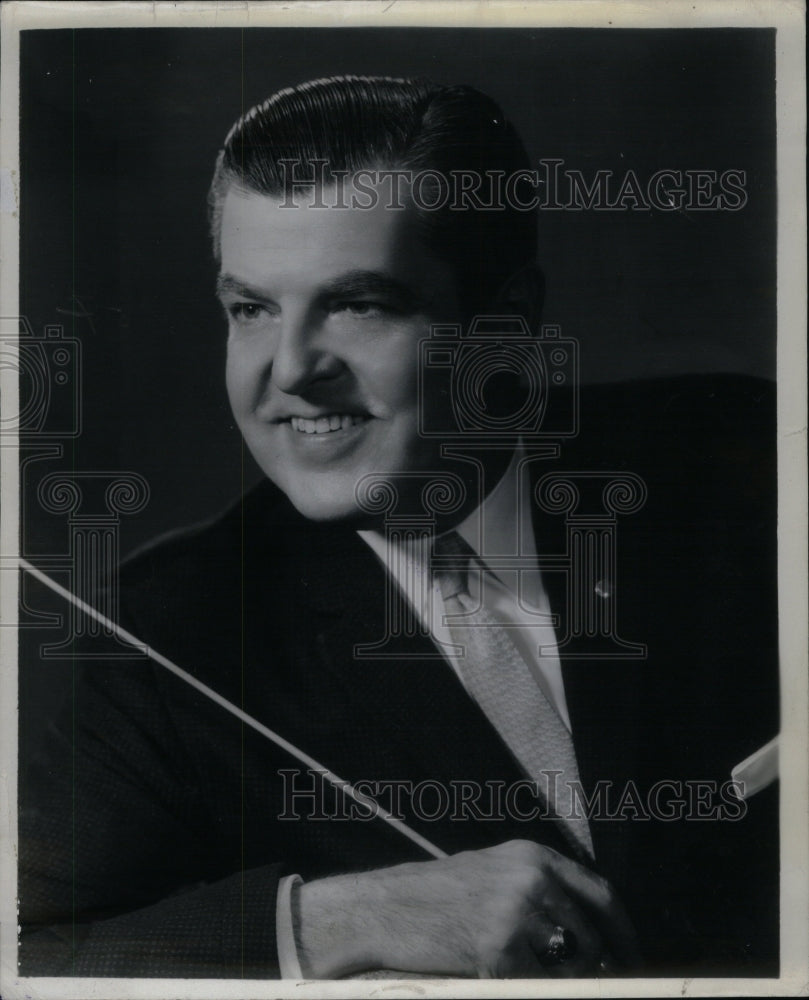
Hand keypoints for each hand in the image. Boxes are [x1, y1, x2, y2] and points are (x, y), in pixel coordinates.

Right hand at [297, 839, 639, 977]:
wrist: (387, 908)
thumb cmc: (438, 896)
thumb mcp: (494, 872)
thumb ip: (540, 891)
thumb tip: (588, 933)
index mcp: (533, 856)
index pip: (601, 892)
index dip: (623, 930)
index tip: (632, 956)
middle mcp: (531, 877)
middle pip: (591, 934)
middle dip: (597, 966)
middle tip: (592, 983)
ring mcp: (516, 911)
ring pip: (571, 962)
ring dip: (564, 980)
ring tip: (535, 973)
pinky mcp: (498, 947)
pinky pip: (538, 982)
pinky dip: (529, 985)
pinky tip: (501, 976)